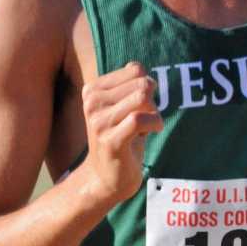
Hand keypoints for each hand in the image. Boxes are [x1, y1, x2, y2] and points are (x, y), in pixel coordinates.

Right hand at [79, 61, 162, 206]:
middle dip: (152, 100)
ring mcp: (99, 122)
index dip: (146, 86)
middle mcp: (92, 103)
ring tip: (149, 126)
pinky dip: (155, 123)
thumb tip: (136, 67)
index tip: (141, 105)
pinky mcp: (110, 140)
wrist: (106, 178)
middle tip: (146, 118)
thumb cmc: (121, 139)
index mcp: (92, 90)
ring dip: (155, 113)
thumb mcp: (123, 107)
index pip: (134, 70)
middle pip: (141, 83)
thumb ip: (130, 84)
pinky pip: (140, 119)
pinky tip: (154, 132)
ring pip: (141, 98)